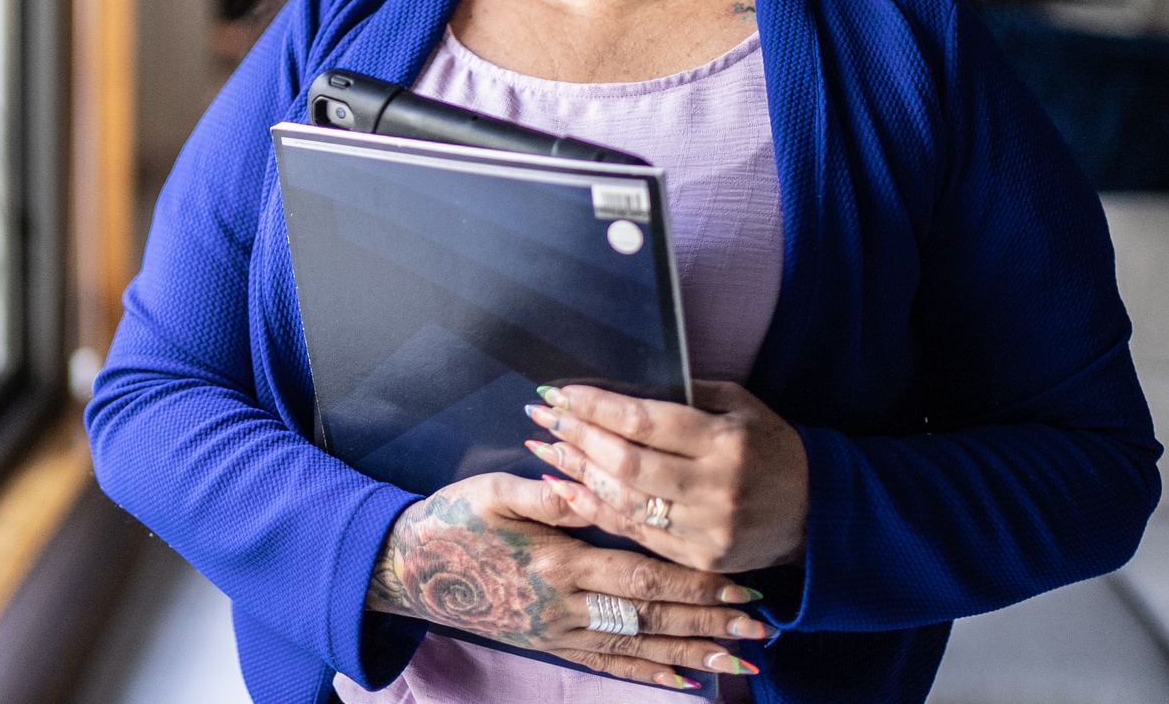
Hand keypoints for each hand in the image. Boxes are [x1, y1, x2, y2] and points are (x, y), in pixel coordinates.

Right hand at [365, 471, 768, 688]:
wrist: (407, 570)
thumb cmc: (451, 522)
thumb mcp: (491, 493)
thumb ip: (545, 494)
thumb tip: (589, 488)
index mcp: (556, 562)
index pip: (640, 576)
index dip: (693, 583)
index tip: (739, 585)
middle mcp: (564, 605)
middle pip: (651, 617)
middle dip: (709, 623)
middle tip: (761, 629)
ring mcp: (557, 631)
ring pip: (637, 647)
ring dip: (692, 654)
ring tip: (741, 661)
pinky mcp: (548, 644)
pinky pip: (606, 665)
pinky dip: (647, 674)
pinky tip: (683, 681)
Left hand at [525, 380, 808, 574]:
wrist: (818, 513)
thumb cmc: (771, 447)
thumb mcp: (740, 406)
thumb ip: (685, 395)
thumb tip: (619, 388)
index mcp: (725, 442)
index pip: (643, 421)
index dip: (595, 405)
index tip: (559, 391)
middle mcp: (714, 489)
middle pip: (626, 463)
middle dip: (576, 435)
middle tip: (541, 415)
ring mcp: (705, 530)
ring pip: (624, 501)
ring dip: (577, 473)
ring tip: (545, 448)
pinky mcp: (698, 560)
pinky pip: (636, 534)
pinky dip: (597, 510)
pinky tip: (567, 490)